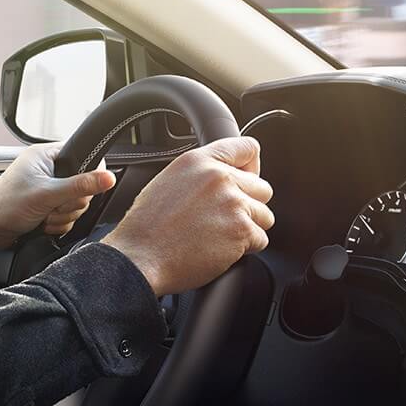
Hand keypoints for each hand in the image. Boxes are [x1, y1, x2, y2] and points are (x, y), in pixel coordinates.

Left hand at [0, 141, 118, 252]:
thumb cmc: (4, 205)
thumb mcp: (47, 194)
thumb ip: (80, 185)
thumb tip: (108, 177)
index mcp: (46, 156)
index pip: (83, 155)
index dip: (88, 173)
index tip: (80, 188)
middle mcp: (47, 170)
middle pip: (82, 186)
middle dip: (70, 203)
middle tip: (53, 206)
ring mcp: (47, 190)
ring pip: (75, 204)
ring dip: (62, 216)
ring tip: (43, 216)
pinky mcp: (45, 207)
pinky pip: (66, 217)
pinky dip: (57, 224)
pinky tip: (43, 225)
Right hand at [102, 137, 273, 296]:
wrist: (141, 257)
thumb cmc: (147, 227)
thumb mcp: (169, 181)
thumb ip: (201, 174)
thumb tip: (227, 178)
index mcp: (199, 161)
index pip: (247, 148)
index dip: (252, 167)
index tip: (248, 180)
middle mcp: (219, 177)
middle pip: (262, 188)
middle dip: (249, 205)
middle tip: (225, 219)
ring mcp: (233, 204)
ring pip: (265, 215)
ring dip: (248, 228)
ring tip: (220, 236)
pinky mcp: (241, 231)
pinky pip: (261, 239)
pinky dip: (246, 248)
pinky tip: (220, 249)